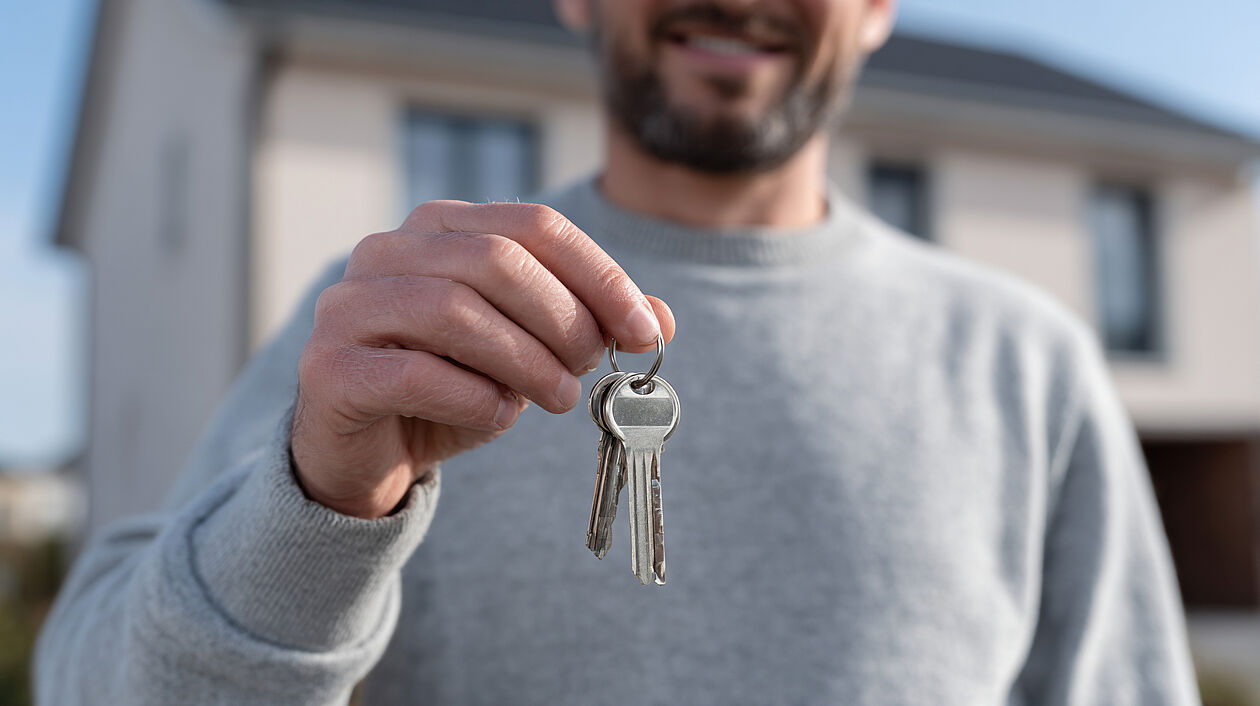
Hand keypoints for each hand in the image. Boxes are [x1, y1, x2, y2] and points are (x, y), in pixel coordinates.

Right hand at [290, 201, 675, 517]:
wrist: (367, 454)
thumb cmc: (452, 390)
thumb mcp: (530, 354)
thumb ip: (587, 326)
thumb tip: (661, 318)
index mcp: (439, 228)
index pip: (533, 225)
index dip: (600, 275)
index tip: (644, 330)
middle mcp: (386, 251)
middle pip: (497, 260)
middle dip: (564, 317)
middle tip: (592, 365)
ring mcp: (349, 306)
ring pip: (455, 309)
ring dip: (526, 359)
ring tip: (560, 397)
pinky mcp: (329, 369)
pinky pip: (415, 373)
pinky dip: (474, 396)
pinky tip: (500, 415)